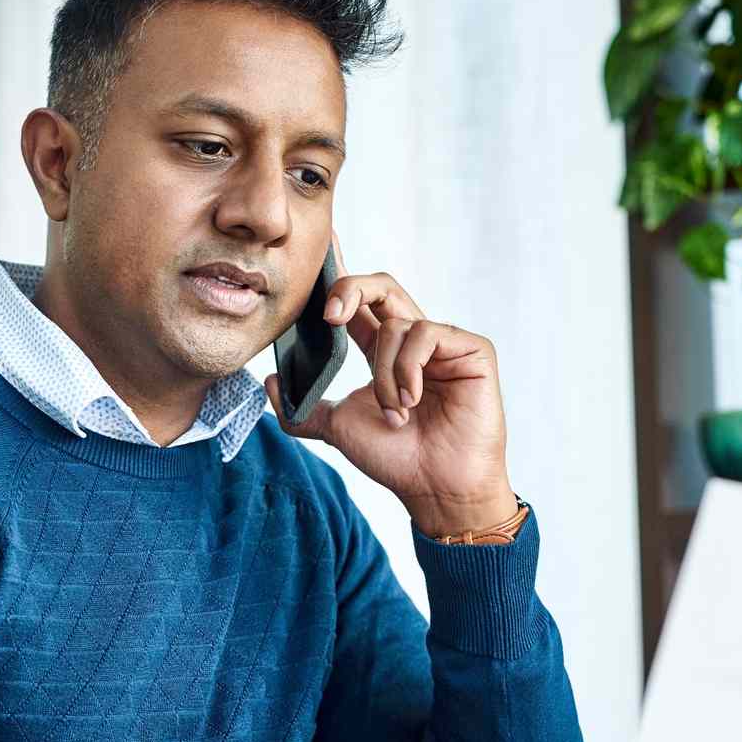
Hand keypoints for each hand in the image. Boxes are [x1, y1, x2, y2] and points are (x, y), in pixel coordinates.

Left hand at [263, 234, 517, 537]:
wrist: (436, 490)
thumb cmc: (397, 460)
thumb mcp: (337, 428)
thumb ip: (300, 407)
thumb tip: (269, 381)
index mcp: (383, 351)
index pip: (358, 301)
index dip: (340, 274)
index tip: (322, 251)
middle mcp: (413, 340)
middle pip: (381, 286)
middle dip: (350, 288)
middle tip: (329, 317)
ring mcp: (445, 343)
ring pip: (396, 325)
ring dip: (384, 373)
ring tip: (394, 412)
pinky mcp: (472, 350)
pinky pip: (425, 334)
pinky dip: (408, 369)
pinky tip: (412, 401)